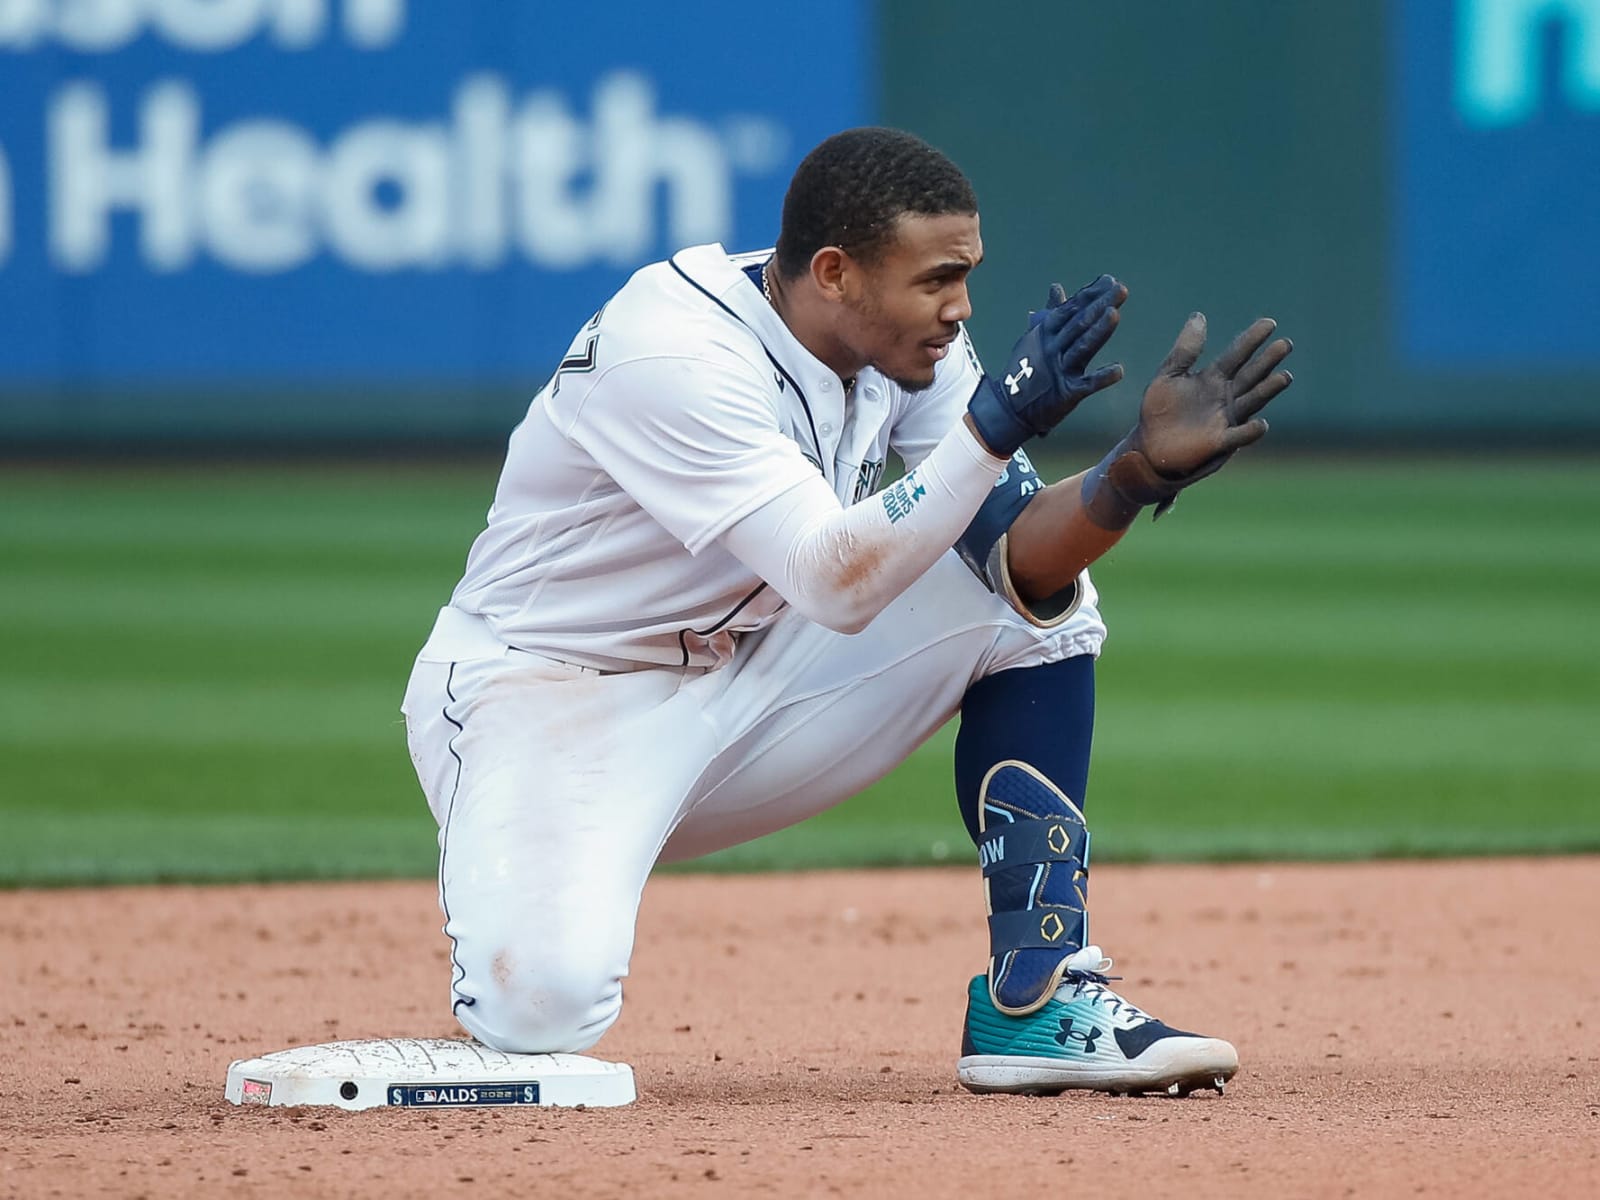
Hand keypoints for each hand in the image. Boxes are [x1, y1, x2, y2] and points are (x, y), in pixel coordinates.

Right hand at [967, 275, 1128, 457]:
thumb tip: (1056, 288)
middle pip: (1079, 324)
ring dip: (1098, 331)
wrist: (1010, 407)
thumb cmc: (1024, 370)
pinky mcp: (1066, 393)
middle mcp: (1052, 348)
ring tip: (1114, 314)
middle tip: (1120, 290)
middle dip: (1099, 306)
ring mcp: (1059, 370)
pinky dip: (1101, 378)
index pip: (1071, 309)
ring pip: (1082, 347)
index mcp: (1046, 333)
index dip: (1090, 295)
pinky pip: (1087, 384)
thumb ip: (1051, 313)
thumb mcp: (1034, 338)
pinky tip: (1118, 370)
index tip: (1109, 280)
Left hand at [1081, 312, 1294, 527]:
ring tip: (1285, 377)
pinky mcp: (1219, 442)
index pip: (1236, 355)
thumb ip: (1185, 350)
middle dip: (1268, 361)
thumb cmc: (1158, 410)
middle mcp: (1225, 396)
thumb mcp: (1168, 375)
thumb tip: (1199, 316)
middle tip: (1286, 344)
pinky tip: (1262, 424)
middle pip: (1251, 375)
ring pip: (1252, 401)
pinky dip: (1250, 432)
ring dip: (1268, 390)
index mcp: (1212, 378)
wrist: (1148, 446)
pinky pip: (1238, 436)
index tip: (1269, 323)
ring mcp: (1225, 419)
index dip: (1252, 339)